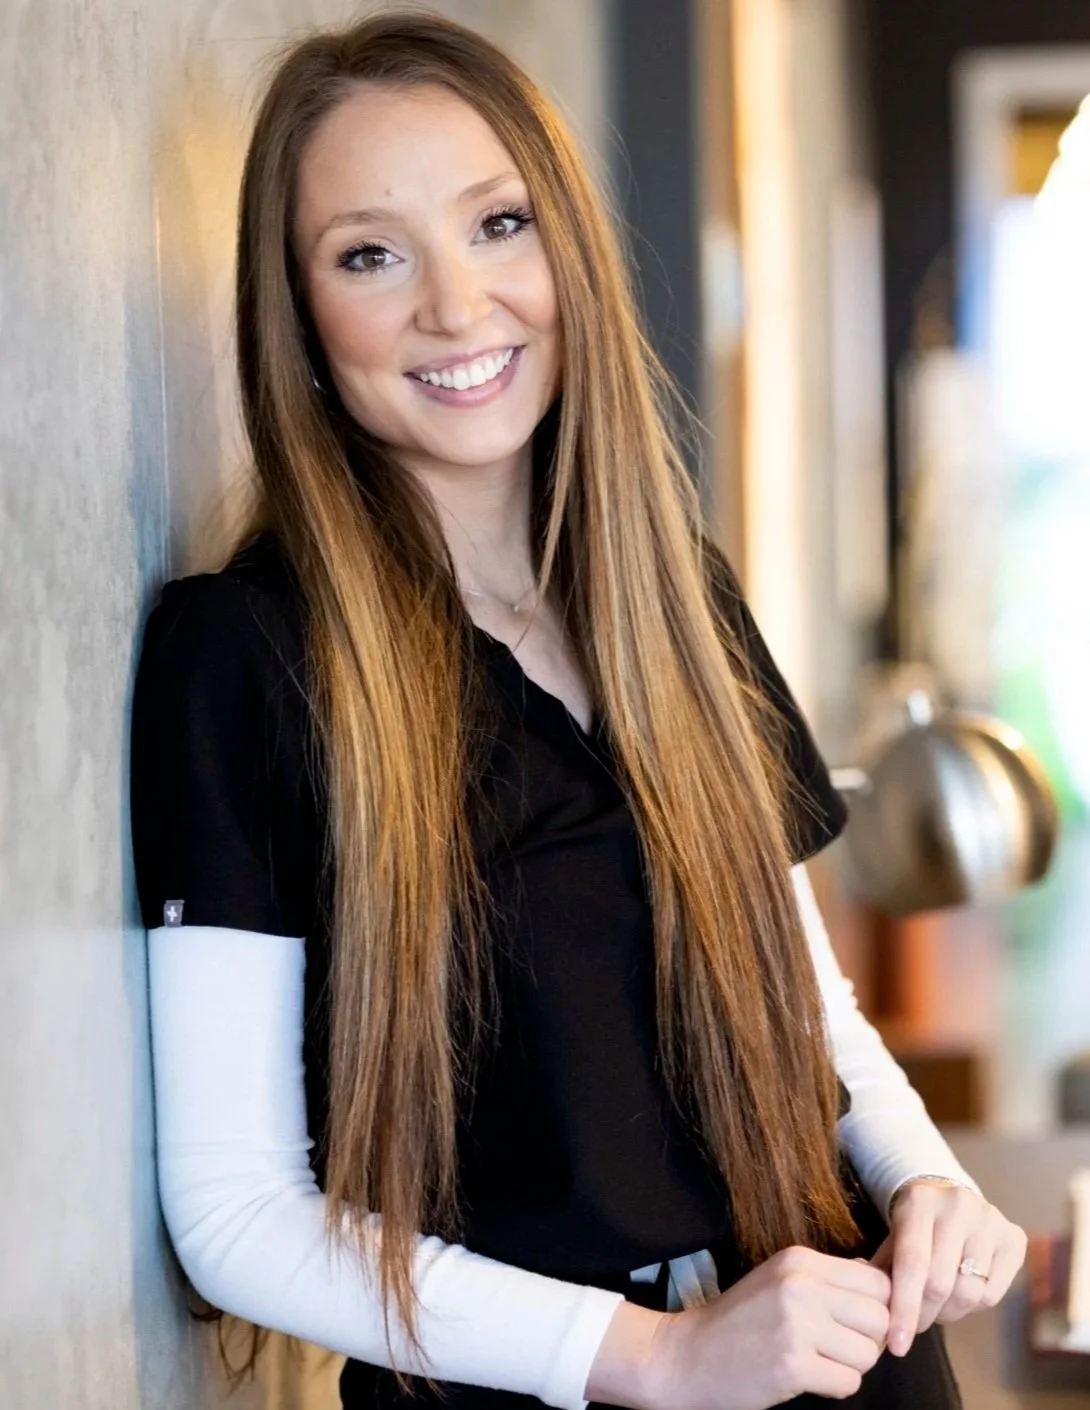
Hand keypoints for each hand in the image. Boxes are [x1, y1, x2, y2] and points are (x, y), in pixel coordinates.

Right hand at [613, 1246, 891, 1409]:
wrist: (688, 1355)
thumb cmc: (739, 1321)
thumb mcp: (779, 1280)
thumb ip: (826, 1280)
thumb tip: (881, 1284)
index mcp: (800, 1260)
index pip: (876, 1279)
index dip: (878, 1307)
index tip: (857, 1324)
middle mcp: (801, 1285)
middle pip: (880, 1317)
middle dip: (869, 1341)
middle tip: (840, 1348)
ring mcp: (797, 1325)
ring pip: (868, 1354)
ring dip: (852, 1367)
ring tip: (820, 1362)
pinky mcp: (793, 1365)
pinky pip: (849, 1383)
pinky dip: (835, 1388)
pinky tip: (808, 1379)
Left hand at [870, 1179, 1026, 1356]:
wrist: (949, 1198)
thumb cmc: (915, 1227)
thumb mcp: (892, 1239)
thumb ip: (881, 1272)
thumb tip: (871, 1307)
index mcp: (919, 1201)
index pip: (912, 1263)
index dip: (904, 1309)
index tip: (897, 1346)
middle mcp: (957, 1204)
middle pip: (941, 1283)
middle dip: (924, 1314)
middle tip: (915, 1322)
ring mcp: (991, 1219)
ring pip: (969, 1294)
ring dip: (949, 1314)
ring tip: (937, 1306)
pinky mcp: (1014, 1238)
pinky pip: (993, 1296)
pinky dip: (974, 1307)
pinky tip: (961, 1292)